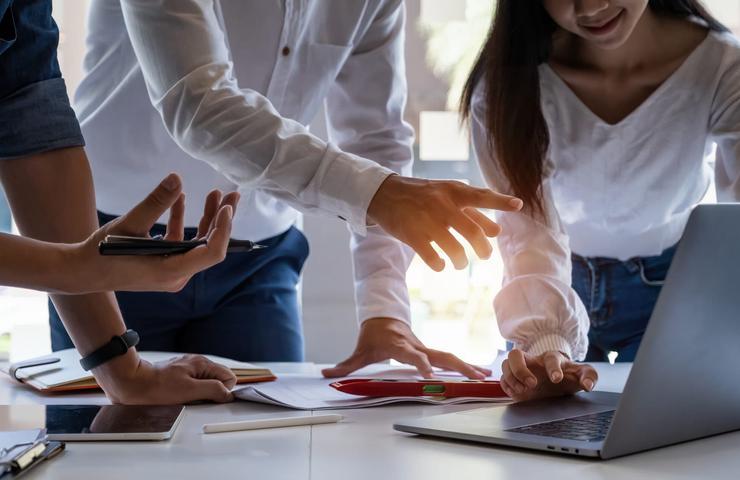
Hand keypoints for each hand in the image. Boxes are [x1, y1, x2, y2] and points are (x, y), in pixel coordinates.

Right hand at [69, 173, 239, 293]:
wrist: (83, 271)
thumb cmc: (103, 252)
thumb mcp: (129, 224)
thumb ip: (155, 202)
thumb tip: (177, 178)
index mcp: (171, 271)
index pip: (211, 253)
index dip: (223, 230)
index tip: (227, 207)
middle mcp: (177, 275)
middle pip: (209, 246)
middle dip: (221, 219)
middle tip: (232, 195)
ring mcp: (172, 271)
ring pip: (198, 244)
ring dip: (206, 219)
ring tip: (214, 194)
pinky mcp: (165, 265)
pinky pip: (182, 244)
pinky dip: (183, 224)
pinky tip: (181, 200)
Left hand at [97, 353, 236, 404]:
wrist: (131, 383)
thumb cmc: (157, 387)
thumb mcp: (189, 391)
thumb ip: (213, 390)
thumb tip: (228, 394)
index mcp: (202, 363)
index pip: (229, 377)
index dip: (223, 391)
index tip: (211, 399)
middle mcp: (197, 363)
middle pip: (218, 380)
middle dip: (211, 392)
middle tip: (195, 399)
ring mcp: (187, 368)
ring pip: (205, 383)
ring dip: (199, 393)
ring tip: (184, 397)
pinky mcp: (177, 374)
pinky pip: (193, 384)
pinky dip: (189, 392)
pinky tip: (177, 395)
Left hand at [321, 317, 490, 378]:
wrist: (383, 316)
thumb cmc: (372, 335)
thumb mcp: (359, 351)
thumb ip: (345, 365)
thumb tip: (326, 373)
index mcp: (399, 344)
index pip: (412, 355)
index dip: (420, 363)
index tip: (429, 374)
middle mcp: (416, 344)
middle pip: (439, 355)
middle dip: (457, 366)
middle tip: (473, 376)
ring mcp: (425, 347)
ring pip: (448, 356)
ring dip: (466, 366)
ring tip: (485, 375)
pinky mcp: (430, 350)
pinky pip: (448, 358)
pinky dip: (464, 365)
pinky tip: (479, 373)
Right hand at [367, 175, 522, 271]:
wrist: (384, 193)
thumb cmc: (421, 195)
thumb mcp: (446, 195)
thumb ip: (472, 211)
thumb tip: (497, 231)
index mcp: (452, 191)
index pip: (480, 196)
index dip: (500, 201)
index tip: (519, 205)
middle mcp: (441, 204)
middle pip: (471, 232)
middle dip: (482, 249)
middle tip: (484, 256)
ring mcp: (425, 220)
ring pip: (453, 248)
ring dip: (461, 260)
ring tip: (459, 263)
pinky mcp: (411, 235)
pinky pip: (432, 257)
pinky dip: (440, 265)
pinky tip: (440, 265)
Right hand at [500, 349, 597, 400]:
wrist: (558, 381)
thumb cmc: (569, 376)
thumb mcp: (583, 375)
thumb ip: (589, 376)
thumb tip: (588, 385)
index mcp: (551, 358)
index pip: (550, 358)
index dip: (552, 368)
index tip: (556, 379)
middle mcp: (533, 361)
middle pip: (516, 354)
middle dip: (521, 369)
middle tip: (532, 383)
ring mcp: (521, 369)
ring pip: (506, 364)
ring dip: (512, 377)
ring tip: (523, 390)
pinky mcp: (514, 380)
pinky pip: (503, 378)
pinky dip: (506, 385)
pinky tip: (515, 393)